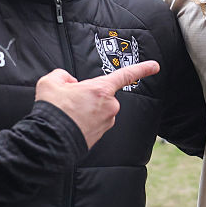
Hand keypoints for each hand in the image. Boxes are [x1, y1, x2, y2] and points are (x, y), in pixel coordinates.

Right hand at [35, 61, 160, 148]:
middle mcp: (109, 106)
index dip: (142, 69)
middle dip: (89, 95)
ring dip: (87, 109)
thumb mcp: (50, 82)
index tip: (154, 66)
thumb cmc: (53, 112)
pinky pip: (95, 121)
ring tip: (69, 114)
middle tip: (70, 100)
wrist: (51, 140)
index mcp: (101, 89)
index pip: (125, 75)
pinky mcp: (101, 134)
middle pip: (102, 94)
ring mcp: (106, 121)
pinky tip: (72, 123)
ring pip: (98, 108)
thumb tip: (69, 82)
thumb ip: (62, 75)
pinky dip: (85, 120)